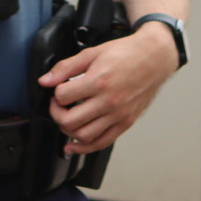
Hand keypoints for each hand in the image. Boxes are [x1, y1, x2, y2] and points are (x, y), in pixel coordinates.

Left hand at [39, 27, 178, 154]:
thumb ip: (66, 67)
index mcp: (99, 81)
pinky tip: (74, 145)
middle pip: (70, 121)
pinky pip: (102, 143)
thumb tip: (45, 80)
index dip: (55, 93)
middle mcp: (109, 101)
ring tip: (67, 119)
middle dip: (57, 114)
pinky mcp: (126, 123)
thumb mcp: (93, 52)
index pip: (63, 96)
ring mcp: (118, 115)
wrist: (154, 57)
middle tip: (59, 106)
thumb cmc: (126, 53)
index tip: (57, 90)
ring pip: (84, 136)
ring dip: (68, 130)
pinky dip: (84, 148)